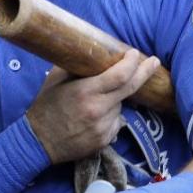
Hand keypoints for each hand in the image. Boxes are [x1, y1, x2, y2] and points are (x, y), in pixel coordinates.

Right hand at [26, 49, 159, 163]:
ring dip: (115, 99)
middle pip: (131, 88)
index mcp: (86, 91)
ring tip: (93, 102)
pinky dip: (110, 116)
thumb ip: (75, 67)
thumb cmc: (45, 106)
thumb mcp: (55, 80)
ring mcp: (103, 127)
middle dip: (145, 72)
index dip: (132, 63)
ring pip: (121, 106)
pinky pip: (115, 122)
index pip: (120, 75)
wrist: (38, 141)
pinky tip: (93, 118)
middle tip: (154, 62)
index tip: (134, 53)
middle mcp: (98, 109)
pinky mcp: (105, 140)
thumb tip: (91, 51)